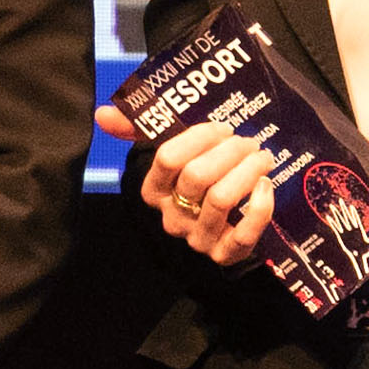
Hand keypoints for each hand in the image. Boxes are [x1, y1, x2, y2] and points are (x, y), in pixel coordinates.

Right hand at [133, 117, 278, 267]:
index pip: (168, 158)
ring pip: (221, 199)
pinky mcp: (226, 255)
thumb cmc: (198, 183)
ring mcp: (198, 239)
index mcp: (154, 191)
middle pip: (197, 176)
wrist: (226, 227)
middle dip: (229, 152)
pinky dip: (259, 207)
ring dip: (247, 171)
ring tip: (262, 157)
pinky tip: (266, 186)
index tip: (222, 128)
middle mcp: (172, 216)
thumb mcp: (173, 155)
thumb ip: (139, 130)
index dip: (199, 137)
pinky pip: (243, 234)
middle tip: (249, 142)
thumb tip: (102, 113)